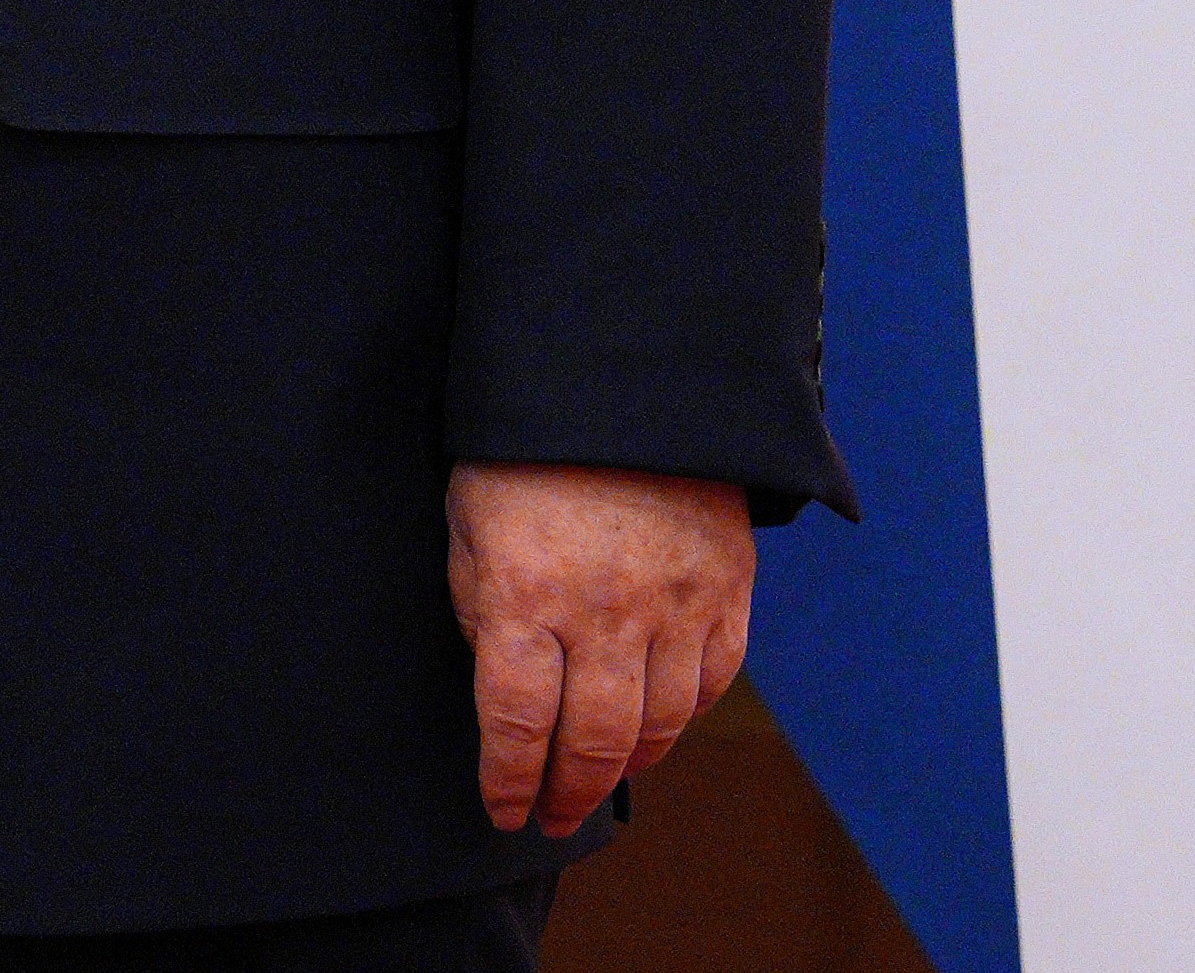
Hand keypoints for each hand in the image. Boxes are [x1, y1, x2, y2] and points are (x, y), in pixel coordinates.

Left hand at [446, 460, 754, 836]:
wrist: (622, 377)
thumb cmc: (523, 447)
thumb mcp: (467, 517)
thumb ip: (478, 602)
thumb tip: (500, 679)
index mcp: (524, 591)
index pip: (516, 721)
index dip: (509, 780)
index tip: (503, 810)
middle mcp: (603, 609)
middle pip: (591, 739)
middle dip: (566, 793)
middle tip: (551, 818)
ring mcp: (674, 603)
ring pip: (660, 722)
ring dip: (627, 764)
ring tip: (598, 779)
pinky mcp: (727, 588)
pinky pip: (714, 679)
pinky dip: (686, 716)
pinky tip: (658, 726)